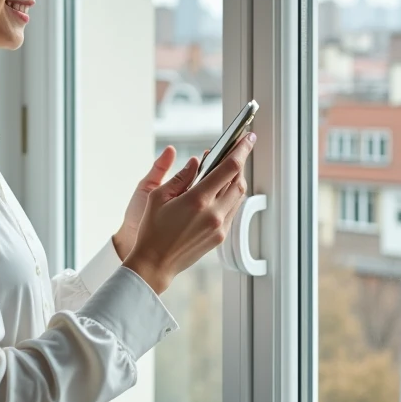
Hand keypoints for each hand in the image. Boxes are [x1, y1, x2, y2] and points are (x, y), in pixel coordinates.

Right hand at [125, 133, 255, 293]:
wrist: (155, 263)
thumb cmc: (152, 230)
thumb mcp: (158, 196)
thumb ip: (181, 176)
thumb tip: (196, 162)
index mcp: (198, 200)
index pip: (229, 168)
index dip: (241, 149)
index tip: (248, 138)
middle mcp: (213, 213)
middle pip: (238, 180)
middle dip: (239, 163)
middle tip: (235, 151)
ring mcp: (219, 226)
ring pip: (238, 196)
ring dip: (235, 180)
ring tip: (226, 170)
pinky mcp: (220, 236)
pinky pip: (232, 210)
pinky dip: (230, 196)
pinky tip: (220, 191)